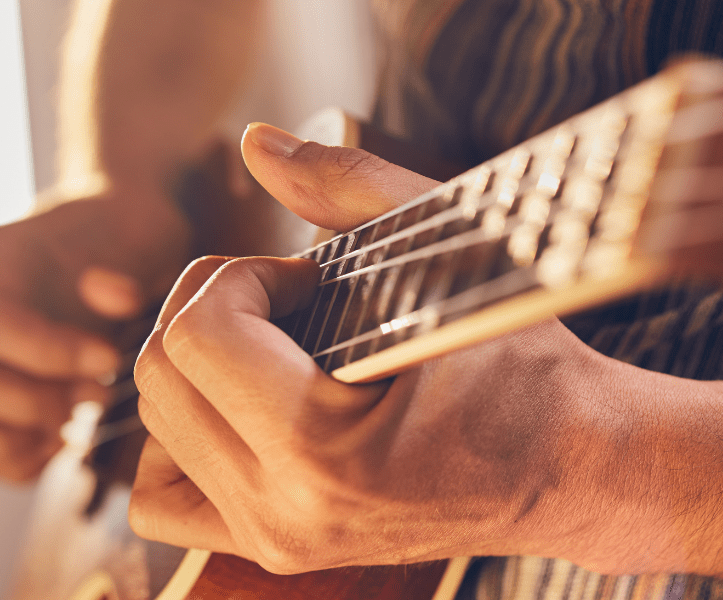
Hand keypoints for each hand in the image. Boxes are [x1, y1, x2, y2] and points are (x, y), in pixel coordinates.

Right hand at [0, 185, 191, 481]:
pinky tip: (62, 440)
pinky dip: (9, 457)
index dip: (45, 353)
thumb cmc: (131, 235)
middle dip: (31, 402)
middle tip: (98, 395)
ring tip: (74, 424)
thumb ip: (130, 264)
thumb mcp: (146, 232)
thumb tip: (111, 293)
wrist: (120, 232)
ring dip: (10, 437)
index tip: (107, 360)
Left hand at [128, 124, 659, 572]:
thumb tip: (254, 143)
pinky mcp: (273, 553)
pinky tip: (239, 406)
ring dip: (194, 366)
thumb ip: (349, 187)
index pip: (199, 334)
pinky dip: (180, 438)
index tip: (306, 276)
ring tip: (268, 350)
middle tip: (289, 302)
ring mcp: (275, 543)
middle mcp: (286, 513)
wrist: (570, 468)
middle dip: (213, 309)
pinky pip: (160, 496)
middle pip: (160, 375)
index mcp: (326, 452)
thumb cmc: (524, 367)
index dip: (243, 276)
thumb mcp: (455, 257)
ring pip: (151, 428)